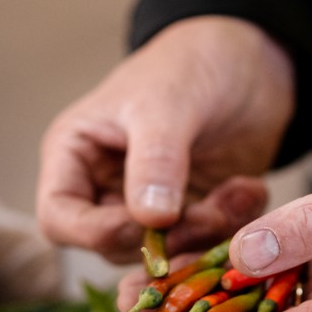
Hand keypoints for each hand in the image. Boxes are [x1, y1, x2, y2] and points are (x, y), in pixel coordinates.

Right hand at [35, 15, 294, 262]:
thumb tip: (148, 220)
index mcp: (76, 156)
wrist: (251, 57)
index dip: (97, 233)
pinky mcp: (193, 213)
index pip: (59, 219)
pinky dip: (230, 227)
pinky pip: (204, 243)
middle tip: (209, 215)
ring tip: (237, 195)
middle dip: (165, 240)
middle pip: (115, 246)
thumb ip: (156, 160)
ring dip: (203, 236)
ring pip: (164, 254)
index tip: (149, 223)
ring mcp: (151, 205)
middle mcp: (106, 187)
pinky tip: (250, 191)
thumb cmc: (192, 64)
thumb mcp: (167, 103)